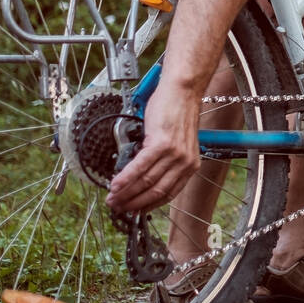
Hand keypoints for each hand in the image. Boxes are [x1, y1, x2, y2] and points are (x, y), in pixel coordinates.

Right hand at [106, 84, 200, 212]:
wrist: (182, 91)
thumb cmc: (176, 112)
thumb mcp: (176, 142)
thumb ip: (165, 161)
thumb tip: (142, 177)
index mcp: (191, 165)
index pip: (168, 194)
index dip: (147, 205)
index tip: (132, 211)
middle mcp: (185, 162)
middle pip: (155, 191)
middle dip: (133, 203)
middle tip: (117, 207)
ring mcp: (175, 154)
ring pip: (147, 181)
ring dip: (126, 192)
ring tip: (112, 198)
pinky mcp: (162, 143)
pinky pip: (140, 166)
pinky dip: (126, 178)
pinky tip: (115, 185)